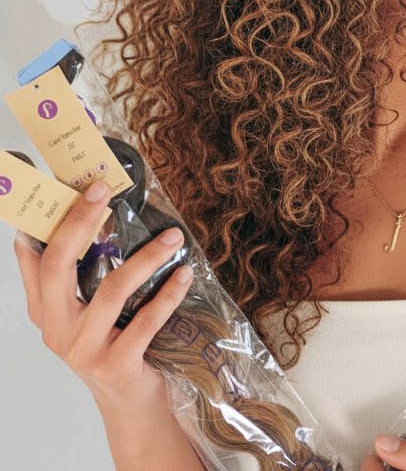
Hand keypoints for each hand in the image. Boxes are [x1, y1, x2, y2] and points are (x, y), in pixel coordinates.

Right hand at [13, 179, 193, 415]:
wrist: (131, 404)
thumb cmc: (113, 345)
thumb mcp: (89, 312)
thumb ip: (83, 275)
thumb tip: (92, 218)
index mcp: (46, 310)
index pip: (36, 258)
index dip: (47, 221)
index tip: (73, 185)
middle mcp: (57, 329)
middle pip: (60, 265)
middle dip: (81, 221)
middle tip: (104, 190)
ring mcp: (83, 350)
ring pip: (113, 288)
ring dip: (148, 257)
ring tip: (174, 235)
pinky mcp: (115, 366)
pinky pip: (146, 320)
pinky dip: (169, 293)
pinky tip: (185, 273)